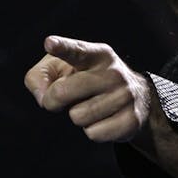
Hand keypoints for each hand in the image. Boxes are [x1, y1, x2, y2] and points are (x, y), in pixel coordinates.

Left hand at [24, 36, 152, 142]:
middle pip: (63, 92)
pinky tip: (103, 119)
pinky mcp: (130, 119)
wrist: (137, 98)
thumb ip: (40, 76)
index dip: (62, 47)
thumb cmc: (87, 80)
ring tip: (90, 106)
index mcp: (96, 55)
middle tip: (61, 100)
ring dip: (77, 116)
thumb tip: (42, 97)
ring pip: (78, 116)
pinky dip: (92, 130)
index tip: (49, 43)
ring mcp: (125, 96)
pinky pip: (94, 133)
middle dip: (53, 101)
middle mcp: (113, 72)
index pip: (77, 51)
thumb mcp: (63, 69)